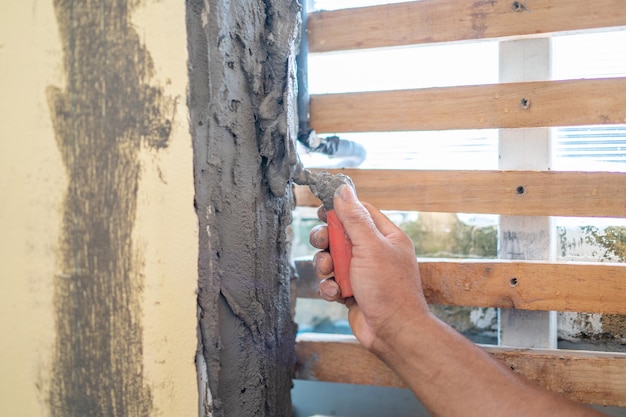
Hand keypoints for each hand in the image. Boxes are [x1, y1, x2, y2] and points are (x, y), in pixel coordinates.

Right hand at [309, 184, 429, 351]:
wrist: (393, 332)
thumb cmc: (389, 289)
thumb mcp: (370, 247)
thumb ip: (354, 218)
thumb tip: (343, 191)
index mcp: (387, 237)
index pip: (361, 212)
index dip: (340, 209)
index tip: (321, 209)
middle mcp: (375, 253)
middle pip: (341, 235)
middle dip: (327, 240)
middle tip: (322, 243)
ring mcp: (363, 273)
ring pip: (332, 259)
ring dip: (326, 265)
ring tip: (329, 272)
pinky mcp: (352, 291)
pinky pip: (332, 281)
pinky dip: (329, 287)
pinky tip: (335, 293)